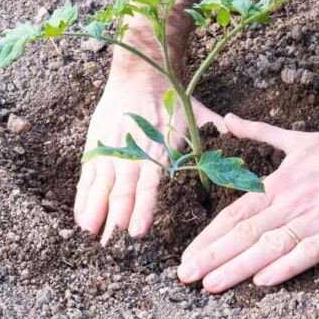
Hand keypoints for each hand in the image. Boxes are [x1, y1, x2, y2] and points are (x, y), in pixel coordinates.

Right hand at [75, 71, 223, 243]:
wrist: (140, 72)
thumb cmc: (171, 98)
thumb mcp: (197, 114)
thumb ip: (215, 130)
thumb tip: (236, 136)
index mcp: (158, 148)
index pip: (148, 184)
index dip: (142, 209)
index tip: (137, 231)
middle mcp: (133, 151)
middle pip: (121, 190)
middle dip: (116, 219)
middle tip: (112, 245)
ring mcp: (112, 149)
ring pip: (101, 184)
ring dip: (96, 210)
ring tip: (92, 233)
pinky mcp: (97, 145)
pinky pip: (88, 175)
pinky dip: (83, 197)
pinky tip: (82, 218)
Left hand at [178, 114, 318, 292]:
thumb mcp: (295, 139)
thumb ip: (258, 133)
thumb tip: (229, 120)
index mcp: (278, 183)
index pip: (234, 213)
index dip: (209, 236)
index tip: (187, 255)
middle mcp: (291, 201)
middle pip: (245, 233)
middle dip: (213, 256)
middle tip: (185, 276)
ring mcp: (315, 218)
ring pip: (270, 245)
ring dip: (238, 267)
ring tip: (211, 285)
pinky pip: (310, 252)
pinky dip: (286, 266)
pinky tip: (262, 281)